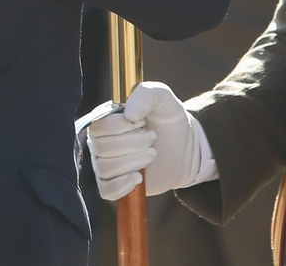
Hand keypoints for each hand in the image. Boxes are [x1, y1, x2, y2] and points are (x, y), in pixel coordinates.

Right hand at [86, 82, 204, 199]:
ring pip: (105, 168)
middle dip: (133, 144)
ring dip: (134, 162)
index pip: (99, 126)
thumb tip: (129, 114)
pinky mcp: (116, 184)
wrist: (186, 147)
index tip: (143, 122)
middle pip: (102, 148)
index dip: (122, 127)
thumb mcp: (162, 97)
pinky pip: (106, 191)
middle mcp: (100, 141)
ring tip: (152, 154)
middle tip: (152, 138)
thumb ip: (145, 94)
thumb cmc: (168, 118)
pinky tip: (138, 178)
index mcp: (105, 119)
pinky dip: (121, 186)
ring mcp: (106, 164)